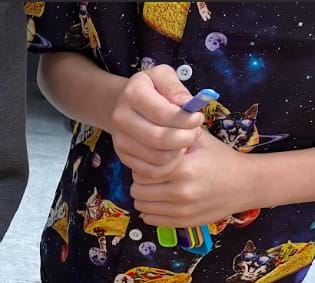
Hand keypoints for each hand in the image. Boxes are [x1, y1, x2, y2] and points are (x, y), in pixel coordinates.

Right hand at [109, 65, 203, 179]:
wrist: (124, 105)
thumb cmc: (150, 90)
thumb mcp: (162, 76)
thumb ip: (175, 87)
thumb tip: (187, 104)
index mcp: (132, 94)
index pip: (163, 114)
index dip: (185, 120)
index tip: (198, 118)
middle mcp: (121, 118)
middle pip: (158, 138)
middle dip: (185, 138)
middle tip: (195, 133)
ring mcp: (120, 140)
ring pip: (157, 157)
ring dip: (178, 153)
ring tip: (185, 142)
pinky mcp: (123, 157)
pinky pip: (151, 171)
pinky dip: (168, 166)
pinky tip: (175, 153)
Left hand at [131, 130, 252, 227]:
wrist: (246, 184)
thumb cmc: (221, 158)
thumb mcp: (201, 140)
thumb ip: (175, 134)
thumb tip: (150, 131)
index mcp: (182, 168)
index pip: (141, 171)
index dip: (141, 166)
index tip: (150, 163)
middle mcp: (180, 191)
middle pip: (137, 190)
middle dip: (140, 182)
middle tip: (151, 177)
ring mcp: (181, 210)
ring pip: (142, 206)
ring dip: (144, 198)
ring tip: (155, 189)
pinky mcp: (183, 222)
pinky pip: (150, 220)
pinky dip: (150, 211)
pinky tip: (160, 202)